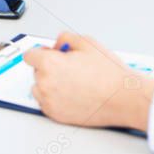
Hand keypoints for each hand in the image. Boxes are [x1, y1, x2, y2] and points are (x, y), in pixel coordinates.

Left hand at [23, 32, 153, 129]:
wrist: (123, 97)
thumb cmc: (108, 73)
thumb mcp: (87, 42)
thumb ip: (65, 38)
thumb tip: (57, 44)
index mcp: (49, 63)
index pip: (29, 55)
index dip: (41, 52)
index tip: (49, 54)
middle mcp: (45, 83)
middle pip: (36, 71)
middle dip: (49, 67)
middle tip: (70, 68)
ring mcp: (50, 101)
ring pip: (39, 89)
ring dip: (49, 84)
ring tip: (71, 82)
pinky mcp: (56, 116)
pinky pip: (46, 104)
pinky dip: (54, 99)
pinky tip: (72, 94)